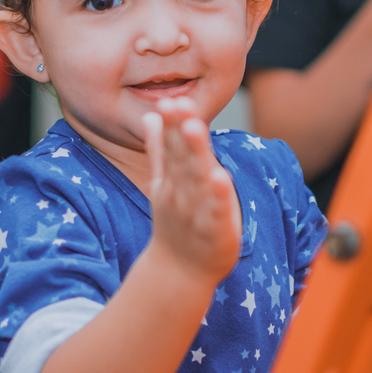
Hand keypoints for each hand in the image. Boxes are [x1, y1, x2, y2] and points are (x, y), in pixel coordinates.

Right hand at [142, 97, 240, 286]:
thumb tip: (150, 115)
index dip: (172, 125)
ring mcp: (196, 211)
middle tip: (179, 104)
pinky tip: (220, 176)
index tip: (169, 100)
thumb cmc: (176, 223)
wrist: (178, 272)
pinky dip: (218, 195)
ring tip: (196, 129)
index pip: (171, 148)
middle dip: (182, 133)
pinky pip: (217, 210)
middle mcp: (181, 193)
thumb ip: (159, 149)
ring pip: (197, 180)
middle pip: (182, 159)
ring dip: (196, 155)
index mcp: (171, 180)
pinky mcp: (216, 230)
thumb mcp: (164, 183)